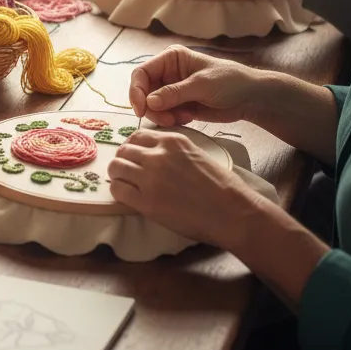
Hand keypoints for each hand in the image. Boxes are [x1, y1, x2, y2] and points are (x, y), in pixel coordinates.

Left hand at [108, 128, 254, 247]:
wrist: (234, 213)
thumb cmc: (222, 186)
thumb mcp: (197, 154)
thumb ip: (173, 151)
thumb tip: (153, 154)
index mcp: (172, 141)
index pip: (137, 136)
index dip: (132, 147)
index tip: (133, 157)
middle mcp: (158, 155)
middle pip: (123, 151)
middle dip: (122, 160)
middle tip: (127, 172)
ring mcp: (150, 178)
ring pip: (116, 168)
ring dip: (117, 175)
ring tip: (125, 183)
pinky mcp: (147, 202)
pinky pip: (118, 190)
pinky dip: (118, 191)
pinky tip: (127, 197)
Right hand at [129, 45, 261, 126]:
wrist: (250, 98)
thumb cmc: (230, 82)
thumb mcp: (201, 85)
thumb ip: (174, 93)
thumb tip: (148, 102)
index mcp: (170, 59)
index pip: (141, 73)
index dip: (136, 91)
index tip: (140, 109)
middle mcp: (167, 73)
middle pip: (144, 92)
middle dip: (152, 108)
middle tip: (166, 120)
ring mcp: (172, 90)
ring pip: (152, 106)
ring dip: (163, 115)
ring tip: (182, 118)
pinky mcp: (178, 105)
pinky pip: (164, 114)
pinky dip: (171, 119)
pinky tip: (189, 117)